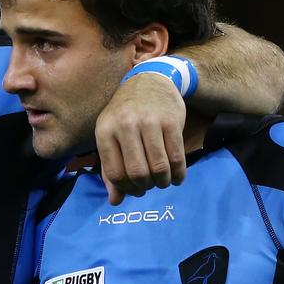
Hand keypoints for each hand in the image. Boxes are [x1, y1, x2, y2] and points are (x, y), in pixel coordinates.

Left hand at [95, 73, 186, 204]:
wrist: (148, 81)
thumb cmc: (125, 114)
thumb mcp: (110, 135)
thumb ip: (110, 168)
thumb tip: (115, 202)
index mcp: (104, 131)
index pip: (114, 173)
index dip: (126, 188)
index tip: (135, 189)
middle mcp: (125, 126)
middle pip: (138, 173)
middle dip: (145, 186)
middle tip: (149, 185)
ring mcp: (149, 123)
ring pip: (159, 167)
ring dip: (163, 182)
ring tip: (163, 181)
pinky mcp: (171, 122)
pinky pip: (177, 157)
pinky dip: (178, 174)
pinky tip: (177, 176)